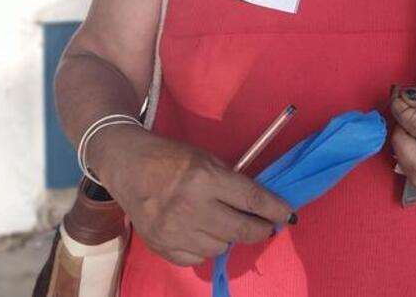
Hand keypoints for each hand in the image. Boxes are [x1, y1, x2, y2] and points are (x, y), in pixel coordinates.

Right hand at [88, 125, 295, 266]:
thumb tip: (257, 205)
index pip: (250, 199)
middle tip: (266, 226)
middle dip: (260, 229)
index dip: (274, 209)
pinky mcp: (161, 247)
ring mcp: (174, 231)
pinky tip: (202, 232)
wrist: (128, 166)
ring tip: (224, 223)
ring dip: (229, 237)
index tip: (288, 215)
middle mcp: (191, 207)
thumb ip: (230, 182)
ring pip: (220, 248)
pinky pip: (197, 258)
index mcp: (205, 178)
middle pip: (240, 230)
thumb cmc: (172, 157)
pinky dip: (205, 247)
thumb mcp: (206, 159)